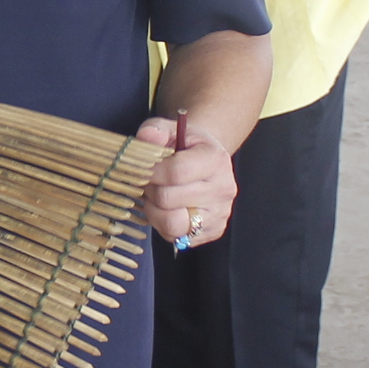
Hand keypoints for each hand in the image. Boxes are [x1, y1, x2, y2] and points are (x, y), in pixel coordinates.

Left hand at [132, 115, 236, 245]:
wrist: (207, 162)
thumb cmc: (185, 146)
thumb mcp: (170, 130)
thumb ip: (155, 130)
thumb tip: (146, 136)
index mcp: (215, 159)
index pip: (176, 172)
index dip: (151, 172)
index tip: (145, 168)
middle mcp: (223, 188)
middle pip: (169, 199)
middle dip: (150, 190)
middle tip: (149, 182)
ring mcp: (220, 213)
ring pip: (172, 224)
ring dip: (154, 211)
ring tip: (156, 197)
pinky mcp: (213, 231)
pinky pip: (176, 237)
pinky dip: (163, 224)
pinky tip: (167, 209)